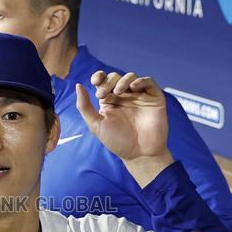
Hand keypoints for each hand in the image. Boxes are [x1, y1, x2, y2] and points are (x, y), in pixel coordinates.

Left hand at [75, 71, 171, 186]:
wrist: (139, 154)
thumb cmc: (117, 142)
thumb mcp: (96, 125)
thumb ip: (85, 106)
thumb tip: (78, 85)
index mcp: (110, 101)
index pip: (103, 81)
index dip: (99, 76)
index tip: (95, 81)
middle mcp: (124, 97)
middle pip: (115, 78)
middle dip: (108, 82)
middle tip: (103, 94)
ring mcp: (139, 96)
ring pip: (131, 77)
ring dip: (123, 81)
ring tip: (118, 92)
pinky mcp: (153, 98)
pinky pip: (148, 82)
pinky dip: (141, 81)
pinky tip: (133, 87)